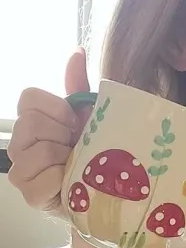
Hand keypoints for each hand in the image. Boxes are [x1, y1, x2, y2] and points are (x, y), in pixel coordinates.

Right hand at [7, 48, 90, 216]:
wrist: (103, 194)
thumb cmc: (94, 155)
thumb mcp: (91, 119)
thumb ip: (79, 88)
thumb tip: (77, 52)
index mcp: (32, 121)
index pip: (28, 97)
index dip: (57, 109)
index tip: (73, 123)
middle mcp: (19, 144)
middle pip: (31, 122)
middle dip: (62, 134)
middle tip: (76, 148)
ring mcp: (21, 171)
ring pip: (38, 150)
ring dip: (64, 158)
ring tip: (75, 166)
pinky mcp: (30, 195)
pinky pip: (43, 178)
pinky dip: (61, 179)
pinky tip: (70, 183)